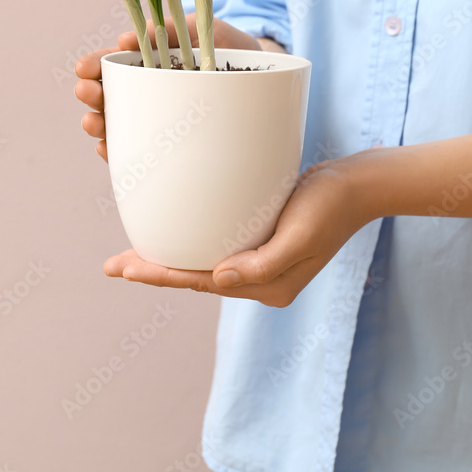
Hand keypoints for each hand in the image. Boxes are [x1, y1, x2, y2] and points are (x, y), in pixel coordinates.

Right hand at [74, 13, 261, 161]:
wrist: (272, 87)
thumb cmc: (238, 53)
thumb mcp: (209, 30)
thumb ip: (177, 28)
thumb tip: (138, 36)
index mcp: (155, 62)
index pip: (117, 63)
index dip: (97, 64)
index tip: (84, 67)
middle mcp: (152, 92)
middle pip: (111, 95)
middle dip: (93, 94)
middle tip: (86, 92)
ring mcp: (159, 120)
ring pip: (119, 125)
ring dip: (100, 124)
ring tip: (93, 123)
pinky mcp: (171, 148)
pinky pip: (139, 152)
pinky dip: (119, 152)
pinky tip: (108, 149)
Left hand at [103, 158, 376, 306]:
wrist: (359, 184)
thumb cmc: (331, 206)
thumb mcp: (300, 234)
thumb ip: (262, 264)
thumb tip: (218, 278)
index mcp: (266, 286)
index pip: (201, 282)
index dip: (160, 275)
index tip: (123, 269)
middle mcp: (259, 278)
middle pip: (195, 276)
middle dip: (154, 270)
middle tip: (111, 265)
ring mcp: (260, 259)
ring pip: (202, 261)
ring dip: (168, 257)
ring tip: (131, 254)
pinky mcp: (261, 237)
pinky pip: (216, 243)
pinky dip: (190, 240)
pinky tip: (174, 230)